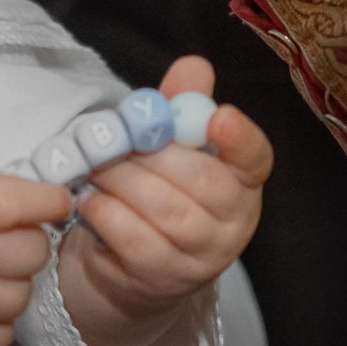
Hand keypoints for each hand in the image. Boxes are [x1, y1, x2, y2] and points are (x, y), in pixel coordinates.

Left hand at [71, 57, 272, 345]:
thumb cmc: (159, 191)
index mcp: (243, 183)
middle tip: (114, 140)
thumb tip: (193, 66)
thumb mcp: (171, 148)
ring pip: (167, 213)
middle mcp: (233, 225)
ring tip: (96, 166)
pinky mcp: (162, 279)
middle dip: (152, 156)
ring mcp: (201, 258)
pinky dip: (106, 213)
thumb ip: (182, 107)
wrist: (134, 266)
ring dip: (122, 182)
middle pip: (203, 185)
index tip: (220, 116)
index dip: (241, 138)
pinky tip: (90, 198)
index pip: (256, 159)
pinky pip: (134, 241)